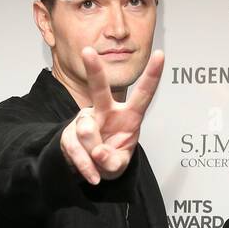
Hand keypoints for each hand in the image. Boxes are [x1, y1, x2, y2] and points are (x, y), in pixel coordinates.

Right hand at [59, 47, 163, 184]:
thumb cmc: (110, 159)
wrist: (90, 171)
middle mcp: (105, 111)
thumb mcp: (118, 166)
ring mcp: (85, 120)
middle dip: (94, 70)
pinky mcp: (69, 134)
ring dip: (94, 154)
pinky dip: (86, 166)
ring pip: (87, 131)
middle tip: (88, 52)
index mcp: (128, 116)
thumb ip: (113, 161)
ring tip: (99, 163)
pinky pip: (76, 148)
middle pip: (99, 89)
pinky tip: (92, 175)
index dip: (152, 76)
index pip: (142, 95)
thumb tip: (97, 152)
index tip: (160, 54)